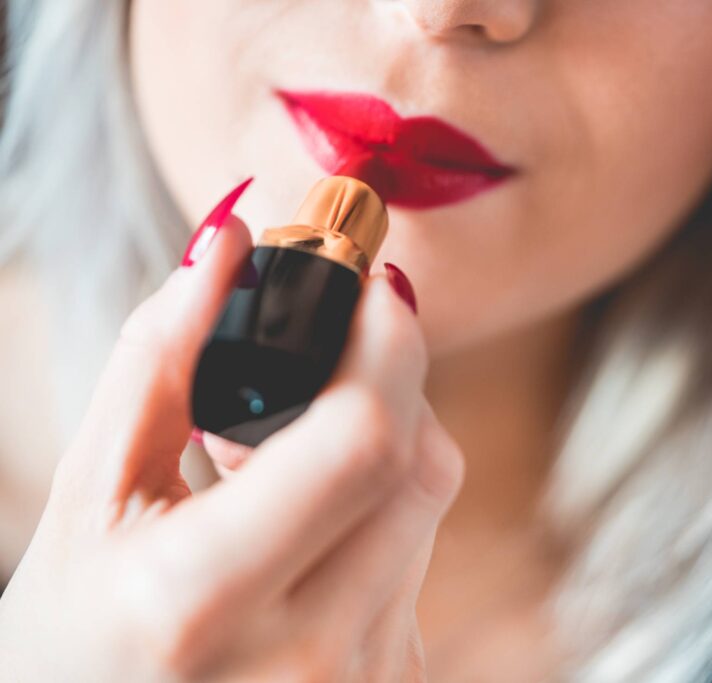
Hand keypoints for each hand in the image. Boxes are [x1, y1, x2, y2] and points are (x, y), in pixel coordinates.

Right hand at [0, 197, 462, 681]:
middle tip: (319, 366)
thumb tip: (228, 241)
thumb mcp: (88, 494)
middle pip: (421, 465)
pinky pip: (421, 555)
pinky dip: (381, 508)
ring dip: (382, 447)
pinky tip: (310, 519)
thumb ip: (160, 359)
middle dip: (388, 386)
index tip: (373, 289)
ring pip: (428, 506)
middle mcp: (305, 654)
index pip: (364, 441)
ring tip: (285, 455)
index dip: (387, 344)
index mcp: (205, 598)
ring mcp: (358, 681)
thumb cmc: (73, 632)